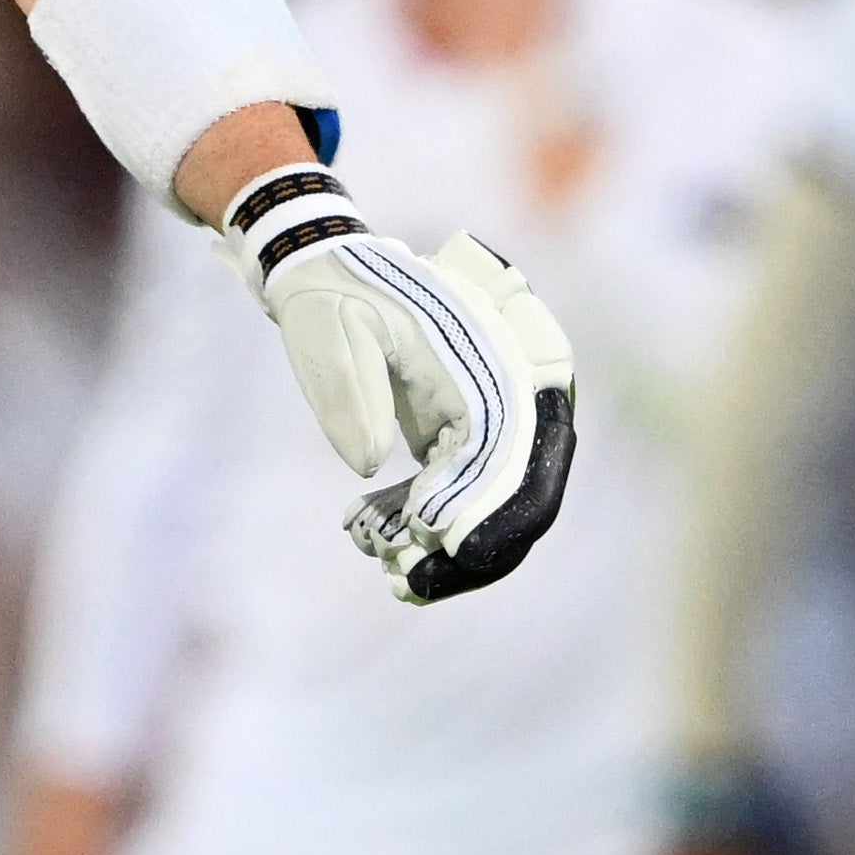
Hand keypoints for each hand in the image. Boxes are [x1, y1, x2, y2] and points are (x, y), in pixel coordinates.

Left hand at [218, 167, 577, 601]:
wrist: (334, 270)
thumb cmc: (332, 293)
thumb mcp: (325, 326)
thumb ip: (348, 389)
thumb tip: (368, 465)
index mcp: (491, 355)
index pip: (508, 444)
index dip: (477, 502)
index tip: (425, 539)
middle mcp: (516, 388)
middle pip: (528, 490)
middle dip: (475, 549)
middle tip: (410, 584)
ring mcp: (501, 417)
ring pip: (508, 507)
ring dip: (456, 553)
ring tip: (391, 576)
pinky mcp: (473, 438)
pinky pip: (475, 500)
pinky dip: (436, 532)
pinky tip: (376, 539)